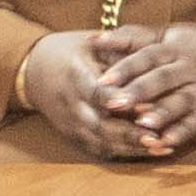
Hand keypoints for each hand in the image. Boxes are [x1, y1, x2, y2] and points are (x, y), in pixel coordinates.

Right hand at [16, 30, 166, 158]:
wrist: (32, 70)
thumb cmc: (73, 51)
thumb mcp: (93, 42)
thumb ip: (121, 50)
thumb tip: (155, 57)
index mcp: (76, 75)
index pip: (97, 92)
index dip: (119, 102)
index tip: (145, 107)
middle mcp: (71, 103)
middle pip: (100, 124)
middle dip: (130, 134)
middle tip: (160, 138)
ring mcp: (70, 123)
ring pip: (101, 141)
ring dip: (132, 148)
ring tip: (162, 147)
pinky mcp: (73, 135)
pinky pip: (99, 148)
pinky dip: (125, 152)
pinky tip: (151, 152)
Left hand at [99, 22, 195, 147]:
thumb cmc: (195, 48)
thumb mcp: (168, 35)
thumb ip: (133, 37)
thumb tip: (94, 38)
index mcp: (175, 48)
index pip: (148, 56)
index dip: (126, 67)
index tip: (102, 80)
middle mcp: (190, 68)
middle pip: (162, 79)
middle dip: (138, 91)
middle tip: (114, 103)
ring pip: (181, 101)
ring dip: (161, 113)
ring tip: (141, 123)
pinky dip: (182, 132)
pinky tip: (165, 142)